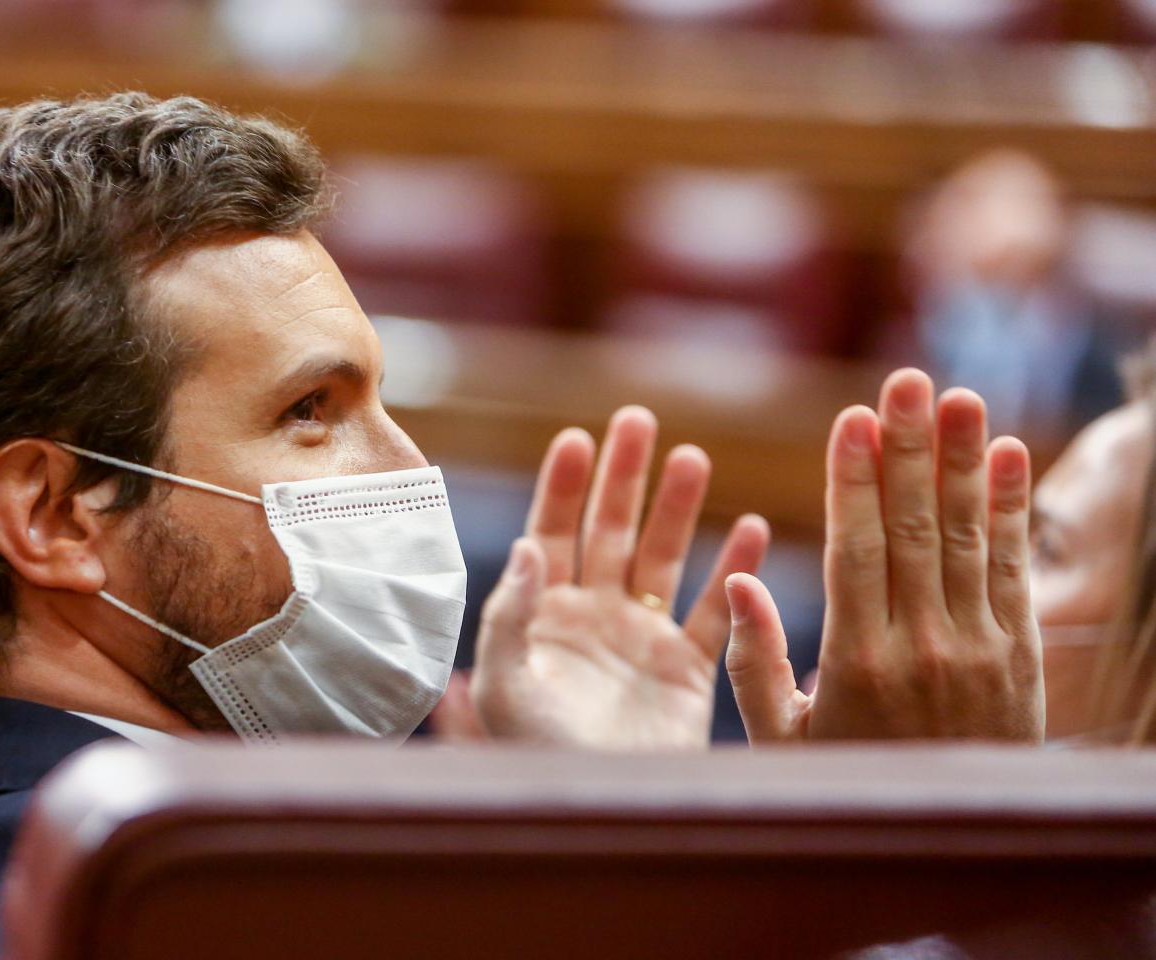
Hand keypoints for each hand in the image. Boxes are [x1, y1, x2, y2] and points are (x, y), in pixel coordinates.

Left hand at [471, 409, 770, 749]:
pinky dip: (735, 574)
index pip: (551, 535)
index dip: (563, 488)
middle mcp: (592, 618)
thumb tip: (526, 544)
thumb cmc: (536, 758)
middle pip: (609, 531)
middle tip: (639, 420)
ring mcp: (641, 640)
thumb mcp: (505, 687)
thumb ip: (510, 615)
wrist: (598, 817)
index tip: (577, 438)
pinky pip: (715, 613)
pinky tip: (752, 531)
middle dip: (624, 477)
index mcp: (542, 617)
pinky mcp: (687, 672)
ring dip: (678, 510)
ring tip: (695, 458)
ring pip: (662, 558)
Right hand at [724, 370, 1043, 742]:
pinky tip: (1010, 454)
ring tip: (960, 396)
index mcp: (855, 663)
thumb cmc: (847, 779)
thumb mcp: (781, 737)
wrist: (949, 842)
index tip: (852, 420)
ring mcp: (978, 648)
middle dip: (910, 449)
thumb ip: (752, 660)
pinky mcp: (1018, 653)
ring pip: (968, 537)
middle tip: (906, 381)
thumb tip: (737, 579)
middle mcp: (922, 647)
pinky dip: (1014, 509)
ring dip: (964, 460)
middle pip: (913, 529)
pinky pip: (1015, 568)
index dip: (855, 482)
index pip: (857, 553)